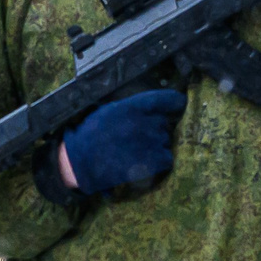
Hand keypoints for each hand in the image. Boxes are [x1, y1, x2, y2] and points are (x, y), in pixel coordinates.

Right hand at [57, 88, 188, 194]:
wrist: (82, 162)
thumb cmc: (91, 135)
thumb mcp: (108, 110)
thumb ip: (130, 107)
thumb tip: (149, 107)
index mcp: (134, 106)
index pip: (167, 99)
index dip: (175, 101)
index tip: (178, 104)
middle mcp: (145, 121)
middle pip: (164, 122)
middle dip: (155, 128)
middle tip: (139, 137)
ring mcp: (151, 142)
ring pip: (165, 140)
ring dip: (156, 145)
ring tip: (138, 151)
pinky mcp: (153, 161)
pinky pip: (167, 158)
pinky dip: (160, 161)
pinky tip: (146, 162)